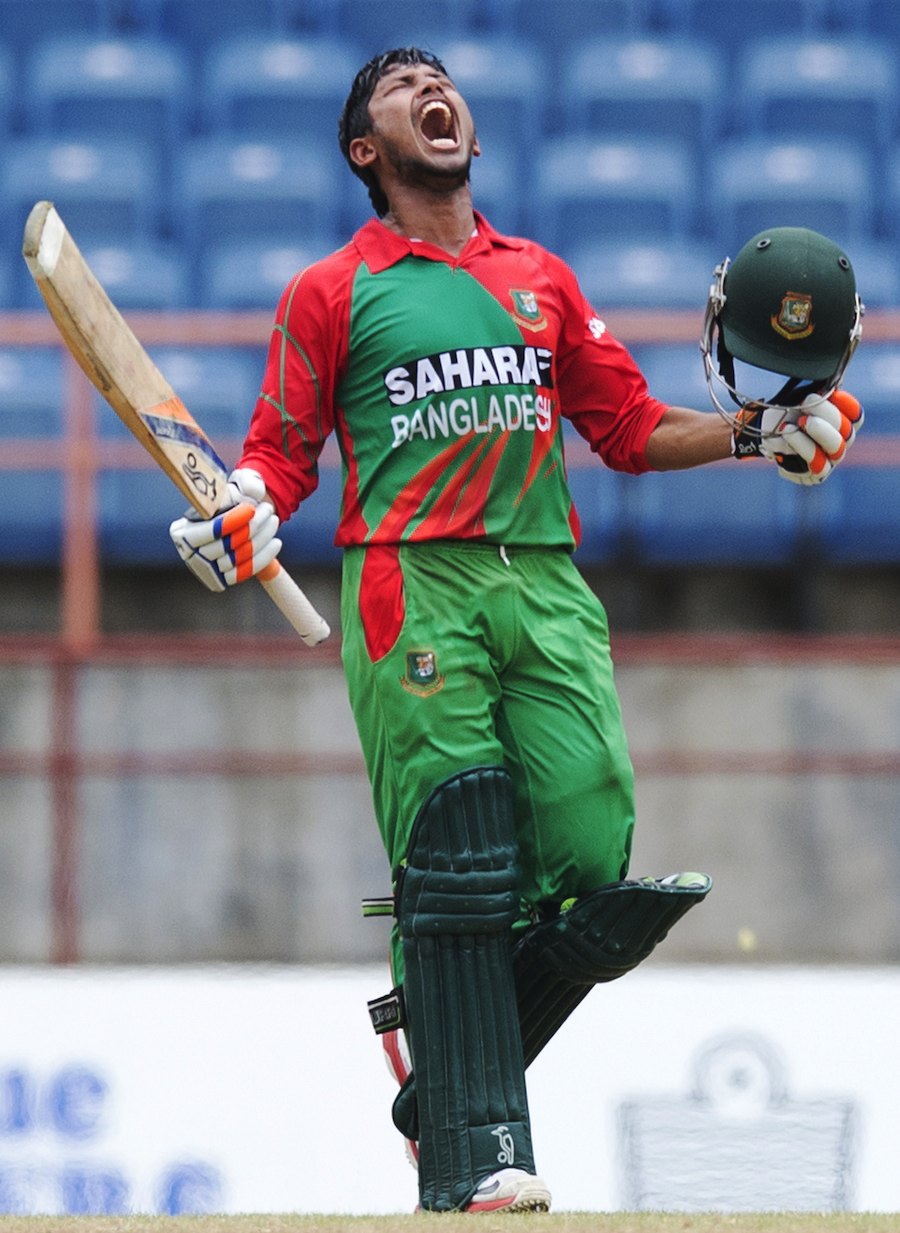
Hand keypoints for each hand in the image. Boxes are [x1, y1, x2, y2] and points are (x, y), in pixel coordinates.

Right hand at [169, 467, 281, 591]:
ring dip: (261, 540)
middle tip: (269, 510)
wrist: (236, 518)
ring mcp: (205, 569)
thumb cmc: (234, 498)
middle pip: (225, 545)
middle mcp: (189, 553)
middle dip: (252, 527)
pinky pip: (243, 573)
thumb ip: (247, 483)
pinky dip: (262, 558)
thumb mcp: (238, 484)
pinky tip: (275, 543)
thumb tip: (253, 490)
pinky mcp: (221, 580)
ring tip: (274, 521)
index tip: (252, 508)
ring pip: (237, 559)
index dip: (232, 521)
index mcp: (181, 530)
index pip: (209, 530)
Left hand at [733, 390, 862, 484]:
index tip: (830, 392)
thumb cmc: (787, 412)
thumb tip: (836, 379)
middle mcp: (842, 442)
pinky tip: (786, 435)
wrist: (763, 431)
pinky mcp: (816, 475)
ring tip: (795, 423)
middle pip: (846, 431)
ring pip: (835, 448)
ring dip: (817, 433)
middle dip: (826, 416)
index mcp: (844, 422)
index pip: (855, 415)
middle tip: (806, 405)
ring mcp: (831, 460)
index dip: (845, 404)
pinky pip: (816, 465)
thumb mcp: (801, 395)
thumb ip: (820, 388)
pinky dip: (799, 448)